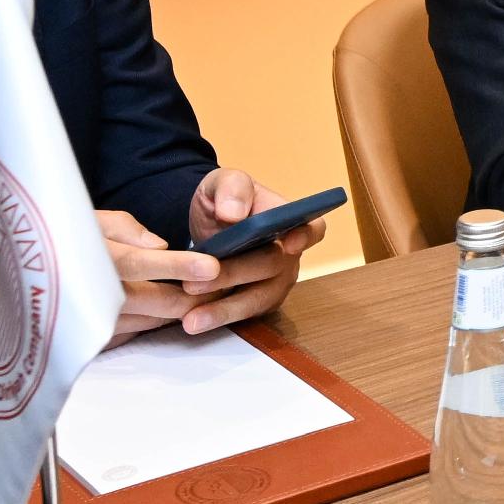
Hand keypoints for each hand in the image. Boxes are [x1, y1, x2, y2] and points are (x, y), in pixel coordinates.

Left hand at [179, 169, 324, 327]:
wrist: (207, 223)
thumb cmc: (224, 199)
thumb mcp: (222, 181)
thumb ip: (231, 189)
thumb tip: (233, 214)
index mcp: (289, 219)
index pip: (312, 228)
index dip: (305, 236)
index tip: (290, 243)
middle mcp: (289, 253)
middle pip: (272, 267)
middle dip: (234, 275)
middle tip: (193, 284)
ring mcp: (276, 280)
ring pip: (258, 299)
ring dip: (224, 310)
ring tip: (192, 320)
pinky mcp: (258, 301)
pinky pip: (244, 314)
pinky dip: (218, 318)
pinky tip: (193, 322)